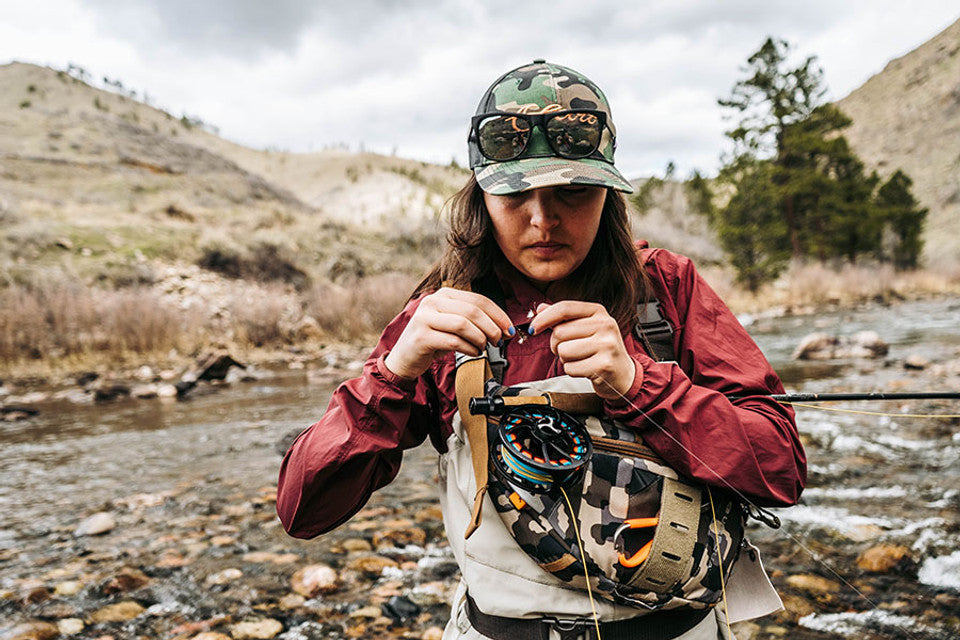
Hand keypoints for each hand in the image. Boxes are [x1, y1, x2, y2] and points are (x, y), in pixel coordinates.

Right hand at [384, 288, 514, 379]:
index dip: (498, 315)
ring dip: (480, 338)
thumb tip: (505, 329)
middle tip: (500, 340)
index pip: (478, 300)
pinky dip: (470, 349)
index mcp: (444, 295)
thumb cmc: (434, 341)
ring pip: (463, 324)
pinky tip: (474, 353)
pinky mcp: (421, 337)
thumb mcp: (453, 325)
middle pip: (472, 311)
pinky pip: (453, 341)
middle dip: (492, 327)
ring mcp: (424, 318)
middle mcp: (432, 302)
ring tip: (484, 347)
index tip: (510, 329)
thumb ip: (475, 322)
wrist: (405, 358)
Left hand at [528, 301, 636, 400]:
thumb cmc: (600, 349)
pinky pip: (570, 368)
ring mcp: (606, 345)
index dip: (544, 318)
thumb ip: (562, 317)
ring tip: (581, 358)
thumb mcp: (584, 328)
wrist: (622, 374)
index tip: (533, 328)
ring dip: (565, 359)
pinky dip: (573, 371)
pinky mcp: (603, 365)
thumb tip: (540, 308)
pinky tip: (586, 368)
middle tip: (572, 349)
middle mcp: (605, 325)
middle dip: (557, 345)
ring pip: (563, 351)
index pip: (564, 308)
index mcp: (598, 312)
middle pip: (559, 332)